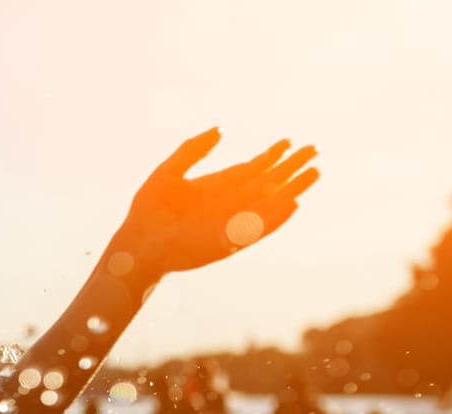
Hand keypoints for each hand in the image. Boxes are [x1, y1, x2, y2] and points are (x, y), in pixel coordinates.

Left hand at [118, 129, 318, 274]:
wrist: (138, 246)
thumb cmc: (148, 211)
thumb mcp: (168, 173)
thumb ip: (192, 150)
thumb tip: (219, 130)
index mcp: (215, 186)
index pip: (250, 168)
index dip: (270, 155)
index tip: (288, 141)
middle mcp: (228, 203)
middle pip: (266, 182)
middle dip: (289, 167)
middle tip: (313, 150)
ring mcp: (231, 222)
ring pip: (269, 203)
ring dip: (291, 188)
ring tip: (314, 173)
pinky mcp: (230, 241)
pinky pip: (259, 228)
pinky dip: (276, 217)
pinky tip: (292, 203)